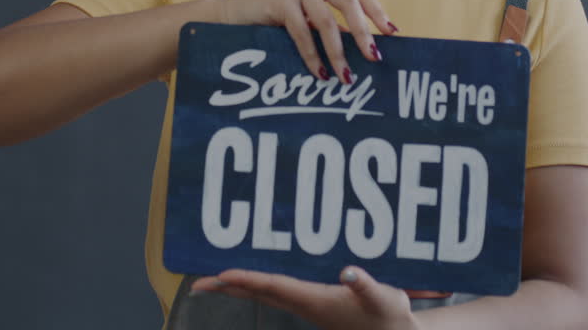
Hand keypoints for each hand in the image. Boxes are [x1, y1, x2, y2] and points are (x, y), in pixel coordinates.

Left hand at [190, 265, 419, 329]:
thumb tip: (348, 272)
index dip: (247, 280)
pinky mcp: (314, 304)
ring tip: (216, 281)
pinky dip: (259, 284)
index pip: (273, 287)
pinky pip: (277, 291)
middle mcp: (305, 305)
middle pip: (259, 293)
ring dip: (240, 287)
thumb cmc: (390, 316)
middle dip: (229, 288)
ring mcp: (307, 306)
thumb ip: (366, 284)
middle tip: (197, 284)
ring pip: (265, 293)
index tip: (221, 275)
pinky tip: (254, 281)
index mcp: (315, 302)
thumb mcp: (384, 298)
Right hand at [219, 0, 397, 81]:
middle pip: (348, 2)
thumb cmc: (269, 17)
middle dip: (364, 33)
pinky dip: (312, 56)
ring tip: (345, 76)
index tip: (392, 33)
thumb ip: (329, 19)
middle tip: (373, 59)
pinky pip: (303, 32)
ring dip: (338, 53)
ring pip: (327, 21)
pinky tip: (319, 73)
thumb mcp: (304, 12)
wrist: (228, 15)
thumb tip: (363, 45)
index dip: (376, 12)